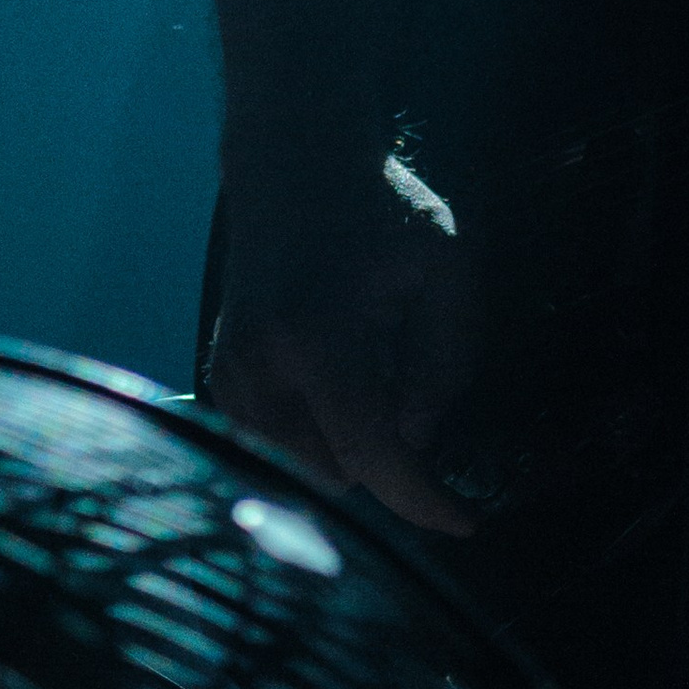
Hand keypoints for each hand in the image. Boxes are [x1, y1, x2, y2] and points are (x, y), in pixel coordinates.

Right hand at [205, 162, 481, 536]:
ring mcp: (231, 378)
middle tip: (409, 377)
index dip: (421, 500)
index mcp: (317, 337)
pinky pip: (282, 443)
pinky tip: (337, 367)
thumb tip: (420, 441)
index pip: (371, 452)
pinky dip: (320, 427)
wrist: (296, 165)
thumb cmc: (381, 208)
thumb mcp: (446, 263)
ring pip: (308, 466)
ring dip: (351, 442)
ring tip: (369, 357)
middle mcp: (260, 369)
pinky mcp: (221, 381)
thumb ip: (446, 358)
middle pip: (339, 471)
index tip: (467, 524)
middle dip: (388, 453)